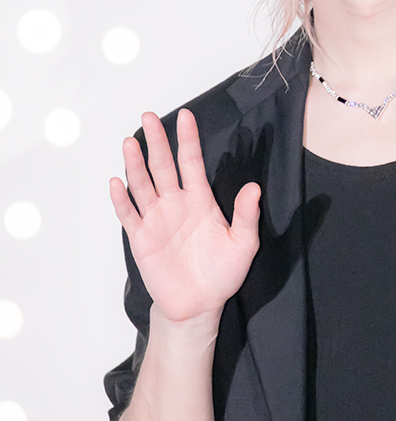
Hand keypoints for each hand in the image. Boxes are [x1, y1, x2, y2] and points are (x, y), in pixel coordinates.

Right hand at [109, 109, 260, 322]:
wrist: (200, 305)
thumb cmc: (222, 273)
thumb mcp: (243, 243)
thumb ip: (246, 215)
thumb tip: (253, 187)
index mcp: (200, 200)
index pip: (192, 162)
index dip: (188, 139)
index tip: (186, 116)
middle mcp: (175, 203)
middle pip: (162, 166)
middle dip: (157, 141)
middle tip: (150, 116)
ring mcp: (156, 219)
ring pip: (142, 184)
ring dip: (135, 163)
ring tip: (131, 141)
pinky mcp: (141, 238)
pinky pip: (128, 214)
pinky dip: (121, 199)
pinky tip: (117, 182)